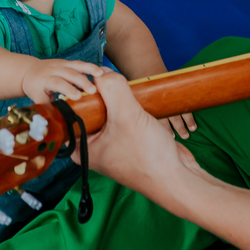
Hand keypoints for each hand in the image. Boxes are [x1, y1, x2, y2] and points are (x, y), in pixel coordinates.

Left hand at [21, 58, 105, 102]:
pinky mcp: (68, 62)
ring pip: (76, 65)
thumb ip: (49, 106)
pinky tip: (100, 72)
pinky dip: (90, 67)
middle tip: (93, 90)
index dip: (68, 89)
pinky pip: (79, 63)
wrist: (29, 71)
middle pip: (69, 74)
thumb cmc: (35, 88)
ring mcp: (61, 64)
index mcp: (45, 79)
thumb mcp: (38, 98)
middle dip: (82, 81)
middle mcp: (54, 70)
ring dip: (89, 69)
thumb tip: (59, 118)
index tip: (78, 97)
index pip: (57, 83)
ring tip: (100, 75)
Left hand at [78, 73, 192, 200]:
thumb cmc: (149, 155)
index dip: (79, 93)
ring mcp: (112, 145)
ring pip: (109, 112)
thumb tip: (102, 71)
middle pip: (90, 110)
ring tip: (128, 93)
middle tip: (113, 84)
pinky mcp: (130, 142)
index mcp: (81, 147)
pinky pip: (124, 118)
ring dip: (118, 100)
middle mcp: (93, 147)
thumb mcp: (127, 115)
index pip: (70, 113)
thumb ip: (112, 89)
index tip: (91, 80)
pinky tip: (139, 103)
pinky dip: (130, 108)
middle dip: (101, 95)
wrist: (178, 177)